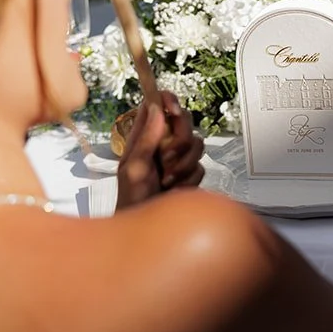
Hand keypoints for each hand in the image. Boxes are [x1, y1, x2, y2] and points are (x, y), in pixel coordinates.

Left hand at [116, 89, 204, 207]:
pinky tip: (173, 190)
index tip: (173, 110)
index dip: (168, 101)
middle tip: (165, 158)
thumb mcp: (134, 167)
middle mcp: (162, 142)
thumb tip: (156, 108)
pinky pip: (200, 167)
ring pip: (197, 144)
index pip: (157, 105)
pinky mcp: (189, 173)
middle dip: (179, 140)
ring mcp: (177, 157)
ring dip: (182, 165)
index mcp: (143, 136)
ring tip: (166, 180)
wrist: (146, 230)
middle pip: (185, 121)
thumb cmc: (131, 199)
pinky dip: (187, 180)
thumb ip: (146, 138)